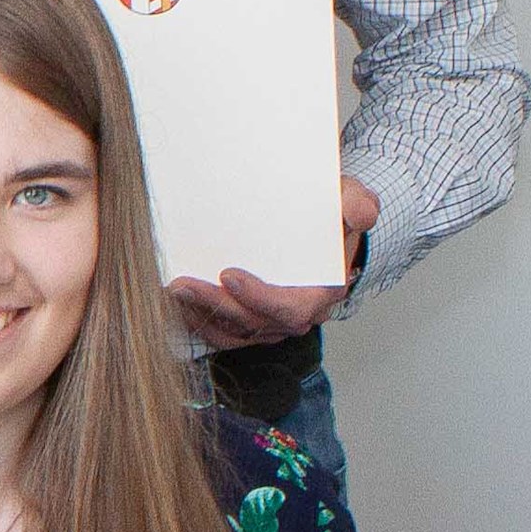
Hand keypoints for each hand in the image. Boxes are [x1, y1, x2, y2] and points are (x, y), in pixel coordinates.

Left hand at [170, 179, 378, 347]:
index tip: (229, 275)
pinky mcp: (249, 320)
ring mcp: (271, 321)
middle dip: (216, 305)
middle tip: (182, 284)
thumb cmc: (331, 217)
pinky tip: (177, 301)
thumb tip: (357, 212)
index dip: (258, 298)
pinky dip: (198, 320)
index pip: (290, 309)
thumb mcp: (351, 199)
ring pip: (233, 332)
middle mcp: (296, 314)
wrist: (319, 229)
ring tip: (173, 290)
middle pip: (253, 323)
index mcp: (321, 292)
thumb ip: (357, 203)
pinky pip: (221, 331)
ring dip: (200, 314)